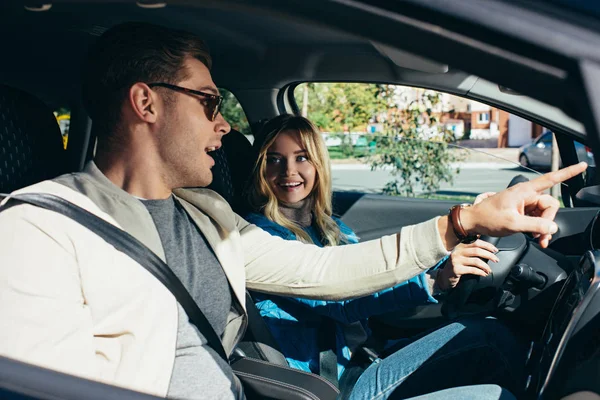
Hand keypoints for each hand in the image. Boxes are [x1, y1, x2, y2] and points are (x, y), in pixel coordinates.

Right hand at [436, 240, 498, 291]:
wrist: (445, 276)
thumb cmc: (457, 265)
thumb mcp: (462, 254)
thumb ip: (471, 249)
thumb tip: (487, 246)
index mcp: (460, 246)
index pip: (476, 242)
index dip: (487, 246)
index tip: (495, 250)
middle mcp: (457, 251)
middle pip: (477, 251)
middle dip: (489, 255)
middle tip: (496, 260)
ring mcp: (456, 260)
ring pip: (476, 261)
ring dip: (486, 266)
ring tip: (489, 270)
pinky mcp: (456, 269)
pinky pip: (472, 270)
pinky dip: (480, 272)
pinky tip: (484, 274)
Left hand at [461, 162, 586, 247]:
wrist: (474, 222)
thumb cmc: (488, 218)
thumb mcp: (513, 224)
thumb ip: (535, 226)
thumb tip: (552, 227)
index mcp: (524, 191)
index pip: (550, 179)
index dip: (568, 172)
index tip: (582, 165)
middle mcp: (526, 195)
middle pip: (550, 205)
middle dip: (548, 222)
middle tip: (541, 236)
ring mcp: (524, 204)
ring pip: (544, 215)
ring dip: (543, 228)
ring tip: (536, 239)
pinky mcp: (522, 212)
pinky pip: (537, 219)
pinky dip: (537, 229)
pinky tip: (534, 237)